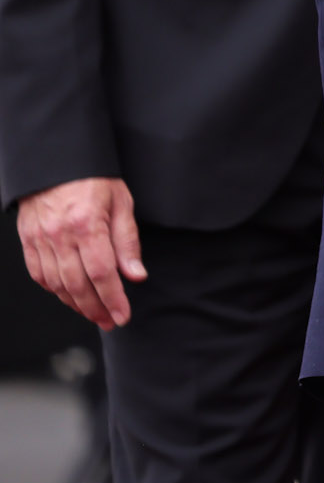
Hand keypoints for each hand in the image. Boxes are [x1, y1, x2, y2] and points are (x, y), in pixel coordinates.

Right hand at [16, 177, 145, 327]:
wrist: (57, 161)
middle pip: (77, 285)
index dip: (112, 299)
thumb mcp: (121, 202)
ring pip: (57, 284)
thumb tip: (135, 275)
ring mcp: (40, 240)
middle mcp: (60, 235)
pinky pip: (39, 274)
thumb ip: (127, 241)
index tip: (122, 315)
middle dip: (95, 309)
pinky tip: (69, 296)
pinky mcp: (28, 241)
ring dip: (76, 304)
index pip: (101, 273)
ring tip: (94, 314)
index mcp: (87, 224)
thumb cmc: (93, 178)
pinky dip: (55, 290)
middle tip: (110, 321)